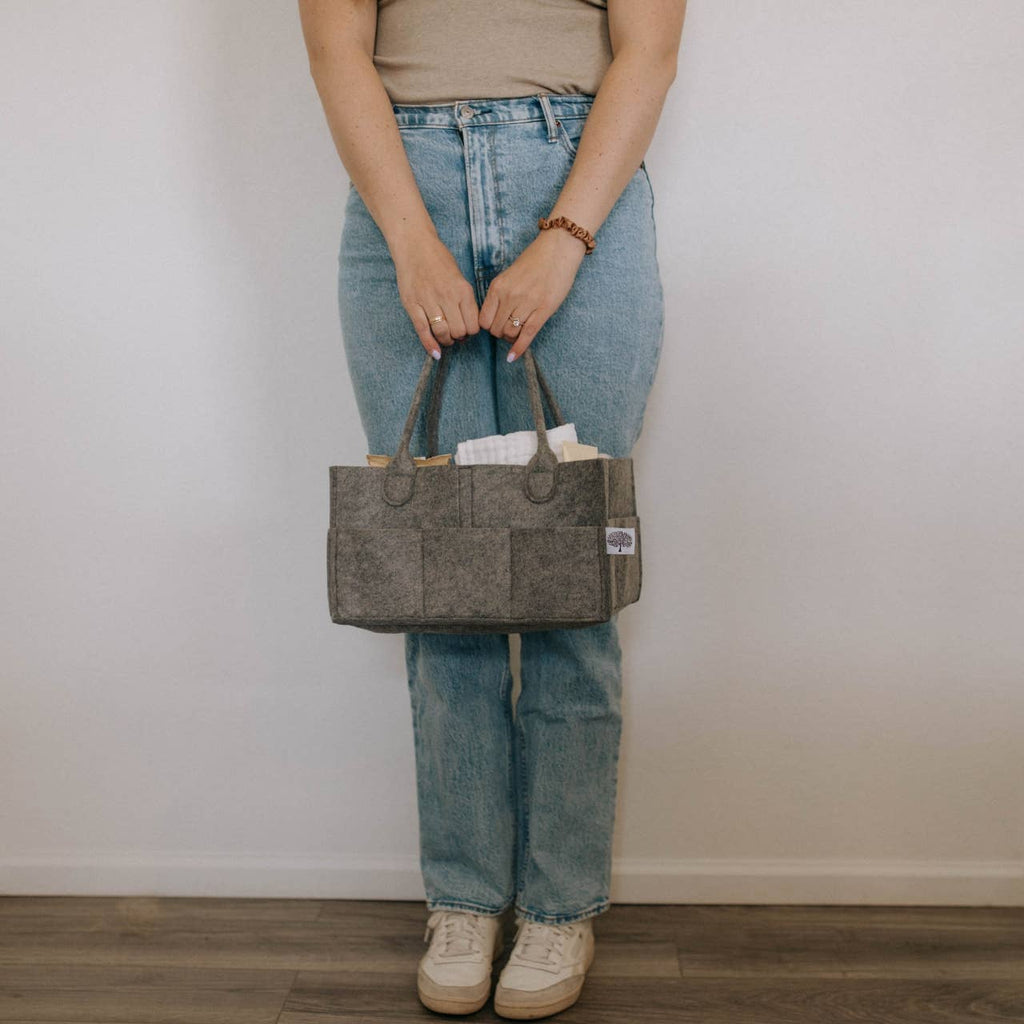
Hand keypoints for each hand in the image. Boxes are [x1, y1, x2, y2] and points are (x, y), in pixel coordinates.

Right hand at [392, 235, 480, 357]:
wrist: (414, 245)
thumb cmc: (438, 260)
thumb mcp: (459, 277)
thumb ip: (464, 299)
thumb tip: (467, 324)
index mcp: (462, 290)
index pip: (474, 323)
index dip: (472, 331)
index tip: (467, 330)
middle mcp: (447, 296)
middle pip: (459, 331)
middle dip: (459, 337)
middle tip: (456, 334)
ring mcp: (428, 300)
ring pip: (442, 333)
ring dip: (446, 341)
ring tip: (446, 338)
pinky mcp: (412, 304)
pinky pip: (422, 330)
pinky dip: (430, 345)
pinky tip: (435, 353)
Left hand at [479, 228, 586, 361]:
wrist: (558, 249)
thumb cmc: (534, 262)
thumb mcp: (509, 275)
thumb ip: (500, 295)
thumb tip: (493, 317)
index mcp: (498, 287)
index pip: (483, 320)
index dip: (488, 327)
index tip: (495, 325)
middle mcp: (510, 296)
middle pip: (495, 329)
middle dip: (500, 333)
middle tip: (508, 328)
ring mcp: (527, 303)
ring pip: (510, 333)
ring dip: (511, 338)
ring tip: (517, 331)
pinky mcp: (544, 310)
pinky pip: (527, 335)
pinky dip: (519, 348)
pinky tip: (513, 357)